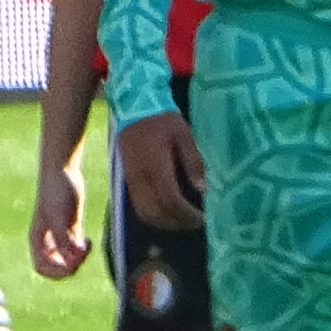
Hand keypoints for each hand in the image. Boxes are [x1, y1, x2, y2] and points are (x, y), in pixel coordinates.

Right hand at [30, 159, 88, 277]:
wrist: (63, 172)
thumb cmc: (56, 193)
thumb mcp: (58, 217)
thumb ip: (63, 239)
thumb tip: (73, 256)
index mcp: (38, 240)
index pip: (43, 268)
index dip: (57, 272)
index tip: (71, 263)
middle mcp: (47, 240)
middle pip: (56, 267)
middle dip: (70, 267)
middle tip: (82, 255)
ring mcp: (60, 234)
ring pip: (68, 259)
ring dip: (78, 259)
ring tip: (87, 247)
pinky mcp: (71, 227)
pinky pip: (76, 248)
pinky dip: (83, 251)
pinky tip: (89, 242)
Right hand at [118, 111, 207, 228]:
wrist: (135, 107)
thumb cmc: (163, 120)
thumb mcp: (185, 135)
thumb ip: (193, 162)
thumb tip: (202, 189)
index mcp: (156, 166)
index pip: (170, 201)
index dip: (186, 214)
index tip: (202, 217)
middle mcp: (141, 177)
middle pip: (156, 213)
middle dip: (177, 223)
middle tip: (195, 222)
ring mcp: (131, 180)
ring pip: (144, 213)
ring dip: (164, 223)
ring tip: (182, 220)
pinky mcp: (128, 180)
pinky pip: (138, 206)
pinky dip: (153, 215)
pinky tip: (167, 212)